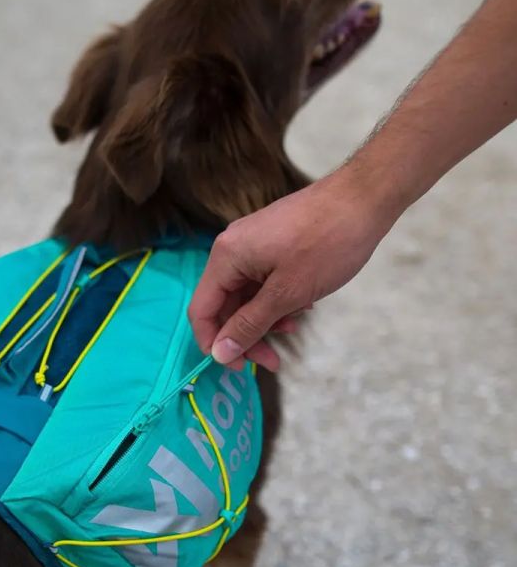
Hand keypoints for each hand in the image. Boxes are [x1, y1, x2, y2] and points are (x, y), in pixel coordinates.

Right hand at [188, 172, 391, 369]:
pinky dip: (277, 300)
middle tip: (273, 361)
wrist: (364, 198)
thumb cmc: (326, 244)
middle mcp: (232, 248)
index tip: (239, 367)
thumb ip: (249, 324)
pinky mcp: (273, 242)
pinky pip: (263, 281)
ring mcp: (253, 243)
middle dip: (246, 335)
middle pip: (224, 305)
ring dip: (265, 319)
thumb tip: (218, 353)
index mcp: (226, 257)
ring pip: (246, 295)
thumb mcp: (287, 293)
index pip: (201, 310)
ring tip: (294, 328)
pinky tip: (303, 305)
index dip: (214, 343)